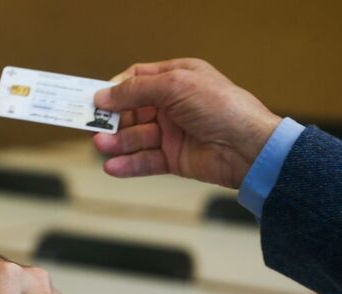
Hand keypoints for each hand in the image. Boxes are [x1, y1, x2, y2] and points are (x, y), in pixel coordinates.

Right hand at [92, 58, 281, 188]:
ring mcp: (172, 133)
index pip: (137, 79)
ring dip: (117, 143)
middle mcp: (173, 105)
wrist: (248, 147)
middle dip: (112, 119)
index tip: (97, 99)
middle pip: (131, 111)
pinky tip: (113, 166)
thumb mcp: (176, 86)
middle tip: (93, 127)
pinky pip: (144, 160)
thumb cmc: (222, 107)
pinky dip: (128, 163)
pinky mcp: (173, 158)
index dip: (116, 89)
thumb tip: (104, 94)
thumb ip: (137, 90)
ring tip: (101, 146)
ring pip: (135, 137)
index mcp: (177, 78)